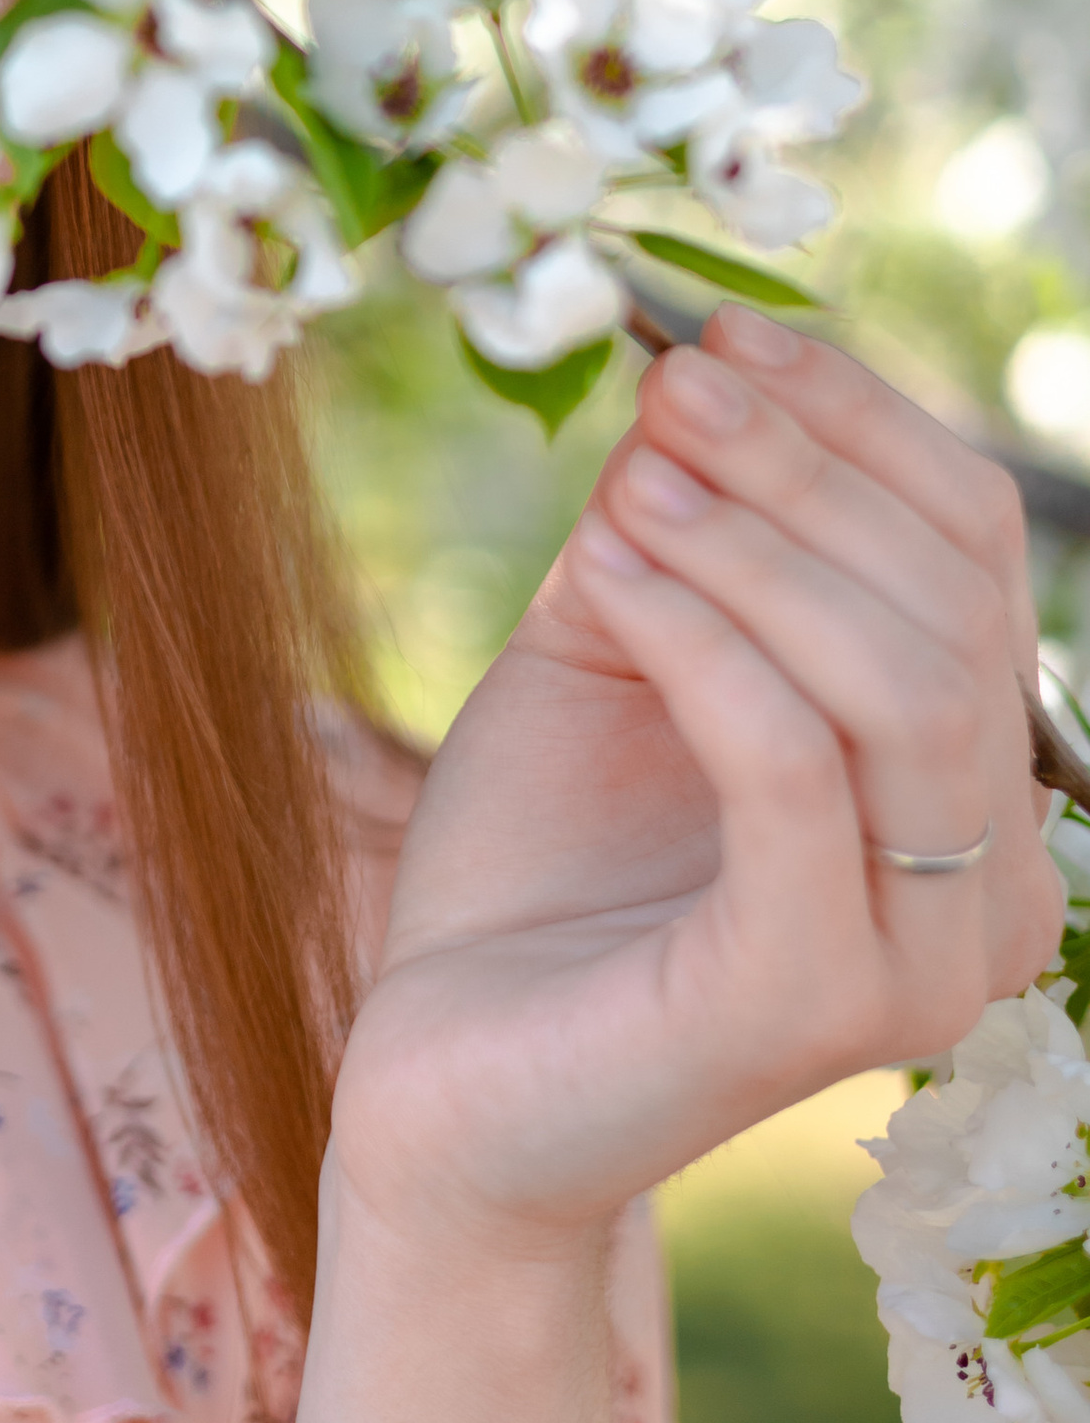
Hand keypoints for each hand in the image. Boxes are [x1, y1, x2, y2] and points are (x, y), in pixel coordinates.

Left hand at [329, 303, 1063, 1262]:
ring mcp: (914, 960)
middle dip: (806, 466)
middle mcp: (989, 888)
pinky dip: (703, 641)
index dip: (861, 427)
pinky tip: (607, 568)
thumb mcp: (609, 660)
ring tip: (631, 478)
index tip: (723, 334)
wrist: (432, 1087)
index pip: (976, 558)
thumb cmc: (530, 879)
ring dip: (760, 544)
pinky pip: (793, 773)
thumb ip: (669, 534)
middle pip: (954, 607)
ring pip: (906, 685)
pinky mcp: (807, 1003)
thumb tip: (691, 380)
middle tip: (672, 383)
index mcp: (970, 796)